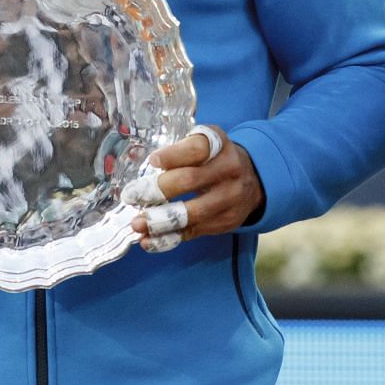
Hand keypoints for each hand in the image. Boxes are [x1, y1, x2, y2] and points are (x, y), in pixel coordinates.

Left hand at [126, 126, 263, 251]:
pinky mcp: (226, 221)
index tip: (153, 161)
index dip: (173, 155)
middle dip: (159, 189)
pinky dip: (169, 238)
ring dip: (161, 220)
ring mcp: (230, 198)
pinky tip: (149, 240)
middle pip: (191, 180)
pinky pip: (194, 232)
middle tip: (133, 195)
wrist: (252, 181)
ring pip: (193, 212)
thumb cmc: (215, 159)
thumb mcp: (205, 143)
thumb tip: (141, 166)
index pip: (198, 148)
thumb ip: (181, 149)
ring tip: (137, 224)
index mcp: (220, 145)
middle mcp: (229, 170)